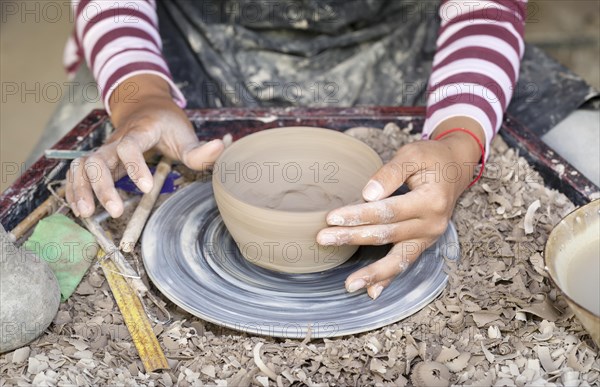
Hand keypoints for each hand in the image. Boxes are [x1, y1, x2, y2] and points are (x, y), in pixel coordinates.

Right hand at [66, 74, 223, 217]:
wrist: (145, 107)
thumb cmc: (167, 123)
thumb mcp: (185, 134)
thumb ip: (200, 149)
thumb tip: (221, 148)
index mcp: (141, 131)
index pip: (130, 146)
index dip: (134, 166)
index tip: (144, 188)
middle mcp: (117, 140)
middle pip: (99, 158)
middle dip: (103, 185)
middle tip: (114, 210)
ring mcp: (105, 149)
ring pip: (84, 165)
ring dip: (82, 188)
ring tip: (86, 213)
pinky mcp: (99, 159)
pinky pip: (79, 170)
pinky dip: (75, 187)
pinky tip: (79, 206)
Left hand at [317, 118, 484, 298]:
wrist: (455, 169)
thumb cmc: (431, 158)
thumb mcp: (413, 154)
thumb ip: (391, 172)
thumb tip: (368, 194)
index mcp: (431, 200)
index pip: (389, 211)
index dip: (360, 214)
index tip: (332, 217)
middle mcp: (432, 224)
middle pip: (387, 235)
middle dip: (353, 238)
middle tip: (323, 239)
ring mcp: (429, 238)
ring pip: (397, 259)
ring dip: (372, 272)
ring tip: (349, 284)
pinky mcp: (422, 244)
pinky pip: (404, 263)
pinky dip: (388, 279)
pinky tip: (372, 293)